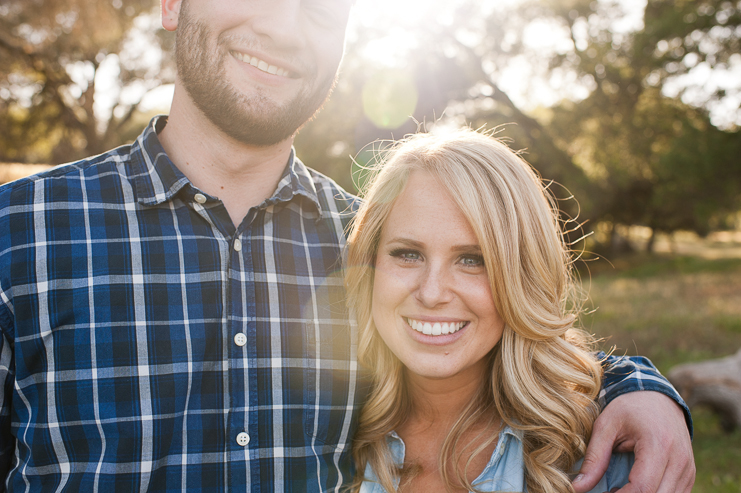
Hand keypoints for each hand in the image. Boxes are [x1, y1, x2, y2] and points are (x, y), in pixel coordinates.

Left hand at [572, 391, 694, 492]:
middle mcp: (679, 460)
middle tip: (608, 491)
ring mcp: (688, 469)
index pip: (642, 488)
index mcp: (658, 445)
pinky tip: (634, 488)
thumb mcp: (605, 426)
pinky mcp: (689, 475)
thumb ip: (594, 458)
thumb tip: (577, 487)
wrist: (658, 396)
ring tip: (620, 489)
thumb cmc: (629, 408)